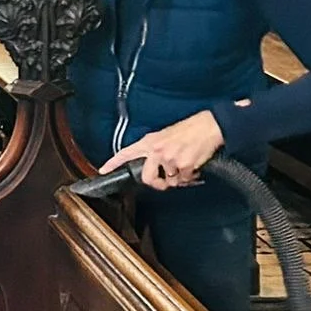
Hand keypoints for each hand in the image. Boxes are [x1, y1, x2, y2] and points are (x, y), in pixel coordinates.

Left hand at [105, 110, 223, 190]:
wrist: (208, 126)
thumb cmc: (188, 130)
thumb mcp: (164, 135)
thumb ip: (154, 149)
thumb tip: (151, 164)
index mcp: (150, 142)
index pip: (126, 153)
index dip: (113, 163)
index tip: (103, 170)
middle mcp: (157, 151)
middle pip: (148, 178)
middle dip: (157, 183)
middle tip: (164, 181)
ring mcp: (170, 159)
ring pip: (170, 181)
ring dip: (179, 177)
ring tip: (185, 164)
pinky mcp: (184, 166)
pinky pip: (184, 180)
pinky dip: (190, 176)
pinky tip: (193, 165)